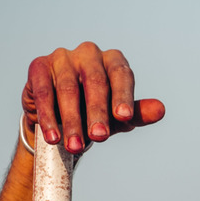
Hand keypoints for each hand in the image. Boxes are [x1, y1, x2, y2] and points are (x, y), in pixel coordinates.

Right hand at [22, 42, 164, 153]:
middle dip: (97, 112)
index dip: (123, 95)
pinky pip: (44, 92)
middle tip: (100, 138)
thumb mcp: (117, 117)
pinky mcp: (38, 66)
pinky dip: (48, 117)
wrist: (58, 117)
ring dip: (72, 120)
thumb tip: (161, 110)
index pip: (121, 74)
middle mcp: (89, 53)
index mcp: (112, 61)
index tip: (124, 118)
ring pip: (68, 89)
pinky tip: (53, 137)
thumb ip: (136, 113)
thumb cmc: (93, 114)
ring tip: (76, 146)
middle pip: (95, 81)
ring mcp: (62, 57)